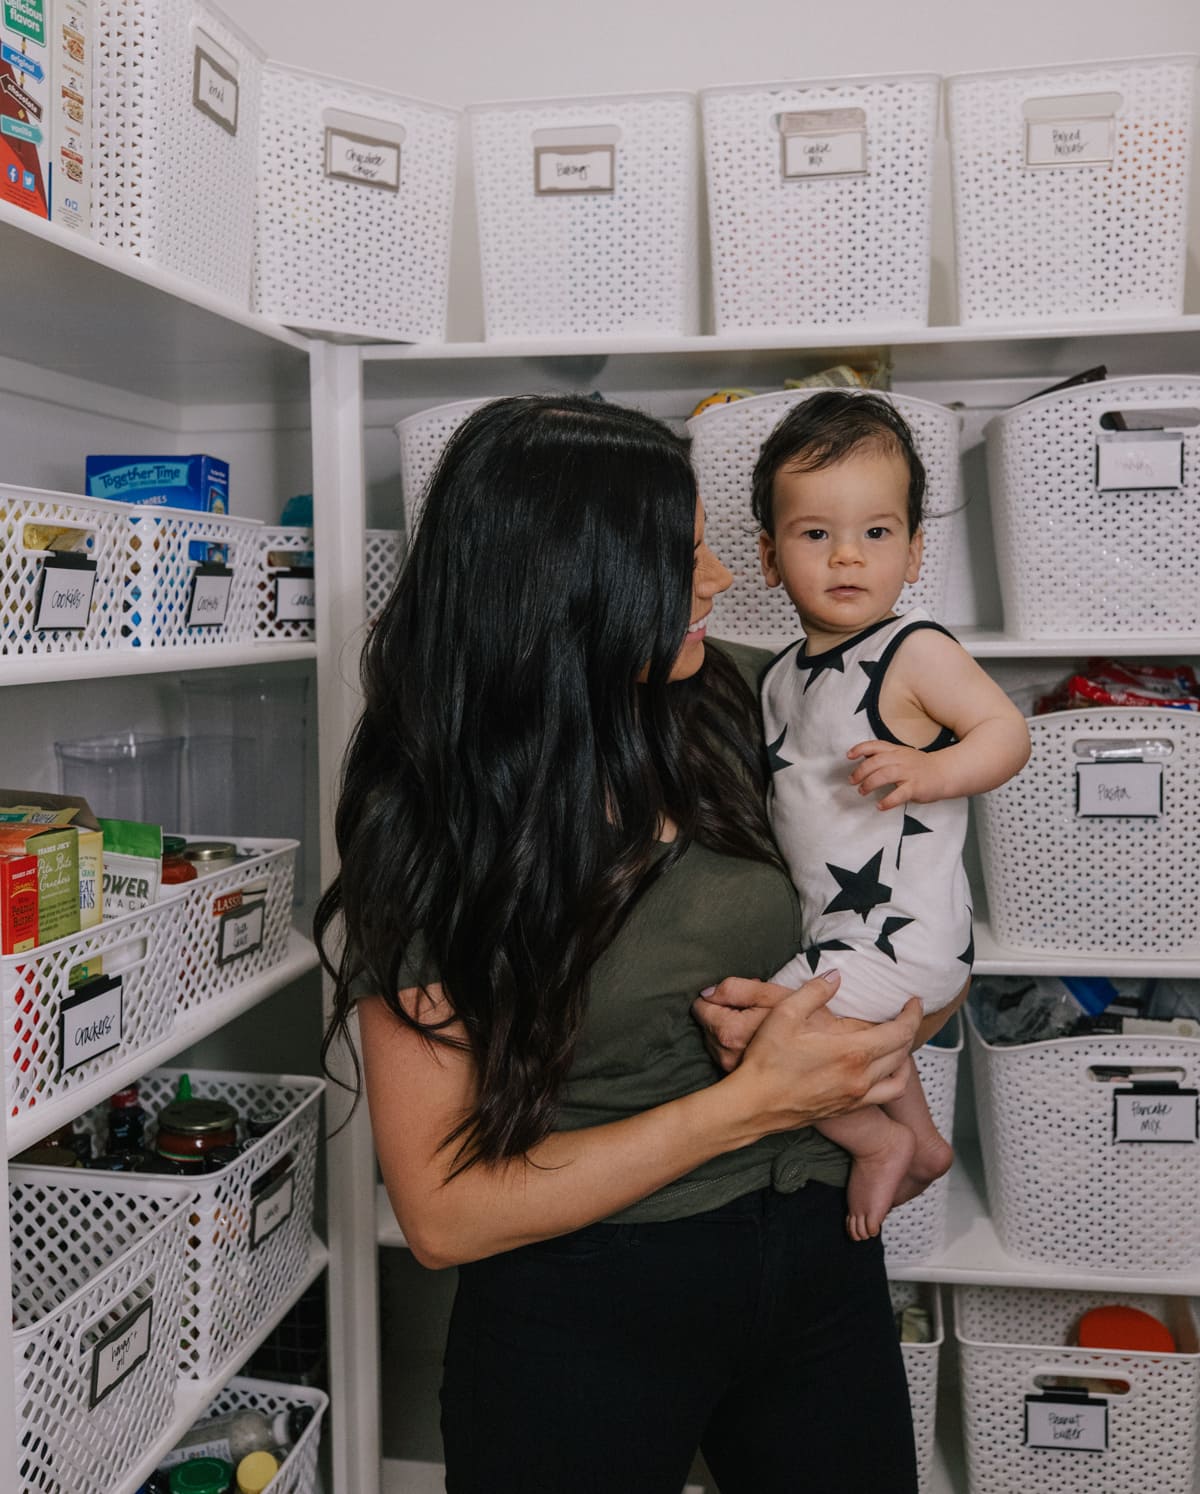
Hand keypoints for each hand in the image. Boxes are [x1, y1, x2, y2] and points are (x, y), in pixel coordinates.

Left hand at [693, 976, 839, 1072]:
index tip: (738, 995)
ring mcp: (732, 1072)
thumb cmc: (808, 1031)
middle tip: (756, 1008)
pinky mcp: (742, 1081)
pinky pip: (728, 1056)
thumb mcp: (780, 999)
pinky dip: (738, 1047)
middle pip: (708, 1025)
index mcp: (732, 1032)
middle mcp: (727, 1056)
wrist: (834, 1069)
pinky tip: (762, 1045)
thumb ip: (741, 988)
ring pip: (717, 1042)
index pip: (702, 1007)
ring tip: (760, 1026)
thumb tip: (709, 989)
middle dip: (727, 1011)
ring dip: (732, 1030)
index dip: (720, 995)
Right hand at [729, 973, 921, 1132]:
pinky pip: (884, 1095)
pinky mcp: (846, 1109)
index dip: (912, 1014)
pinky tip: (882, 1071)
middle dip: (909, 1030)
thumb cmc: (766, 1060)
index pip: (899, 1032)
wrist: (753, 1105)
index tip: (914, 1001)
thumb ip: (815, 992)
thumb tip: (836, 976)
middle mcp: (861, 1077)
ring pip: (898, 1077)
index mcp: (851, 1052)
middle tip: (906, 1015)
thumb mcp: (785, 1014)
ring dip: (904, 1058)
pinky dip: (893, 1080)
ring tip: (898, 1043)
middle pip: (902, 1053)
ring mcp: (855, 1096)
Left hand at [847, 739, 947, 809]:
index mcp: (896, 751)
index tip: (848, 756)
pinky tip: (880, 806)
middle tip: (852, 781)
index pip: (875, 745)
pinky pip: (899, 794)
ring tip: (862, 791)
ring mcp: (909, 773)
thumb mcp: (902, 754)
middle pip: (876, 762)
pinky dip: (888, 801)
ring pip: (884, 775)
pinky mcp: (915, 787)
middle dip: (861, 771)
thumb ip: (884, 755)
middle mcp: (901, 760)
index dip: (860, 749)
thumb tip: (862, 756)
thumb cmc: (920, 766)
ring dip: (870, 784)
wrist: (944, 773)